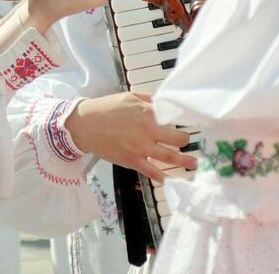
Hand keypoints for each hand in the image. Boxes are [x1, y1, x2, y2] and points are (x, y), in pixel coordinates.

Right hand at [63, 92, 194, 183]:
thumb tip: (165, 102)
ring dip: (184, 161)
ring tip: (194, 164)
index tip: (191, 123)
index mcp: (147, 111)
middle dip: (186, 141)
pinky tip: (173, 181)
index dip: (183, 120)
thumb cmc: (106, 108)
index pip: (173, 117)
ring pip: (169, 157)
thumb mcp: (128, 97)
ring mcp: (141, 147)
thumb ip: (149, 99)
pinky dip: (164, 178)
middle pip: (177, 138)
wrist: (84, 125)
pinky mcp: (132, 161)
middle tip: (189, 143)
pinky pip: (152, 172)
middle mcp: (147, 130)